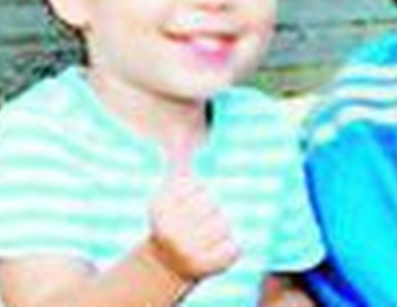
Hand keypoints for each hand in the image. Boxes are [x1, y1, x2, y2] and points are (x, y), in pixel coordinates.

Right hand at [145, 134, 240, 283]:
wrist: (167, 263)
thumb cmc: (177, 217)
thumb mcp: (172, 190)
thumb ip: (178, 161)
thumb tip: (180, 130)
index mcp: (161, 207)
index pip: (200, 186)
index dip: (202, 193)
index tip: (192, 206)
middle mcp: (170, 230)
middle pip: (215, 205)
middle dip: (215, 211)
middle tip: (202, 223)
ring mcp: (187, 250)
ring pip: (226, 225)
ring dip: (225, 230)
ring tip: (209, 236)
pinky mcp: (205, 267)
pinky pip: (235, 247)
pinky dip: (233, 248)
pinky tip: (217, 250)